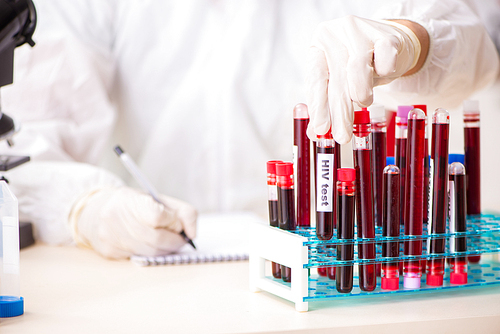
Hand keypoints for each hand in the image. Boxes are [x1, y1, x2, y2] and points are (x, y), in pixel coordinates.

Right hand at [69, 186, 196, 258]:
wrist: (97, 212)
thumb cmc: (136, 205)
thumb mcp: (160, 200)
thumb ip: (184, 213)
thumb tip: (192, 234)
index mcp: (129, 200)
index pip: (157, 216)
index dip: (172, 221)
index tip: (176, 222)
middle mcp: (116, 218)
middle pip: (157, 239)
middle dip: (175, 241)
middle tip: (180, 238)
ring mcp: (110, 236)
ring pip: (150, 252)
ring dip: (166, 249)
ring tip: (168, 242)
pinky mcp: (109, 252)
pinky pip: (140, 257)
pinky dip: (152, 253)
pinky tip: (150, 245)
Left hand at [306, 16, 424, 143]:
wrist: (389, 44)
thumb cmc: (357, 67)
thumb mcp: (337, 83)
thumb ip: (325, 105)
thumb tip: (314, 134)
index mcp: (318, 44)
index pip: (316, 78)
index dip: (318, 106)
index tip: (321, 129)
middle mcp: (336, 34)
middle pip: (336, 79)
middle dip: (340, 113)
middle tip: (342, 136)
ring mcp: (360, 31)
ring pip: (357, 70)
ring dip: (361, 95)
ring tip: (363, 102)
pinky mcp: (386, 34)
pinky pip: (384, 62)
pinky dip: (384, 74)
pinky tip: (382, 73)